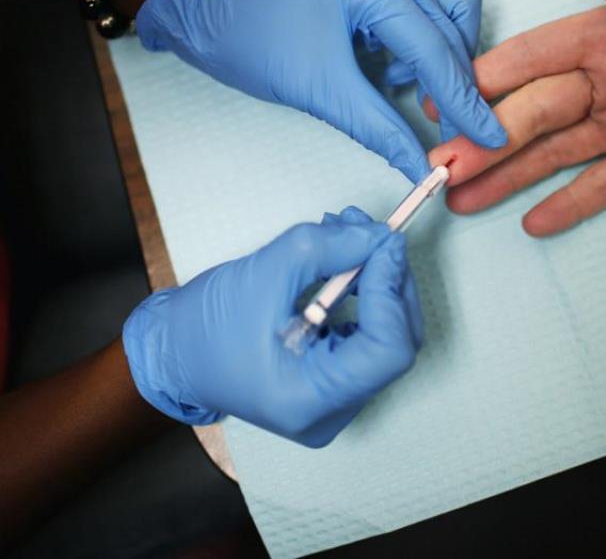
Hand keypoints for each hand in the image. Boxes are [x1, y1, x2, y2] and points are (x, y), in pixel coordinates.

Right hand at [121, 208, 421, 446]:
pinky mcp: (331, 385)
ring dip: (377, 283)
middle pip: (394, 344)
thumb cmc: (201, 326)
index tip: (383, 244)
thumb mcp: (263, 273)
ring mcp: (333, 403)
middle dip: (388, 282)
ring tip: (350, 235)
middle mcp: (329, 412)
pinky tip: (344, 262)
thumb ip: (325, 249)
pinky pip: (366, 339)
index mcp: (309, 399)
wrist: (170, 355)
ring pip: (385, 338)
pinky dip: (364, 297)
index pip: (386, 351)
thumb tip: (376, 237)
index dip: (391, 292)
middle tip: (370, 232)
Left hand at [136, 0, 506, 182]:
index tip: (489, 134)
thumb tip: (422, 168)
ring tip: (409, 90)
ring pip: (450, 4)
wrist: (212, 16)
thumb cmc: (255, 42)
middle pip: (455, 15)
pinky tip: (393, 70)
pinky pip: (426, 5)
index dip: (463, 95)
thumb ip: (380, 129)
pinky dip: (422, 44)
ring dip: (442, 55)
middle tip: (449, 122)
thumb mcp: (321, 93)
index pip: (432, 42)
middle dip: (456, 74)